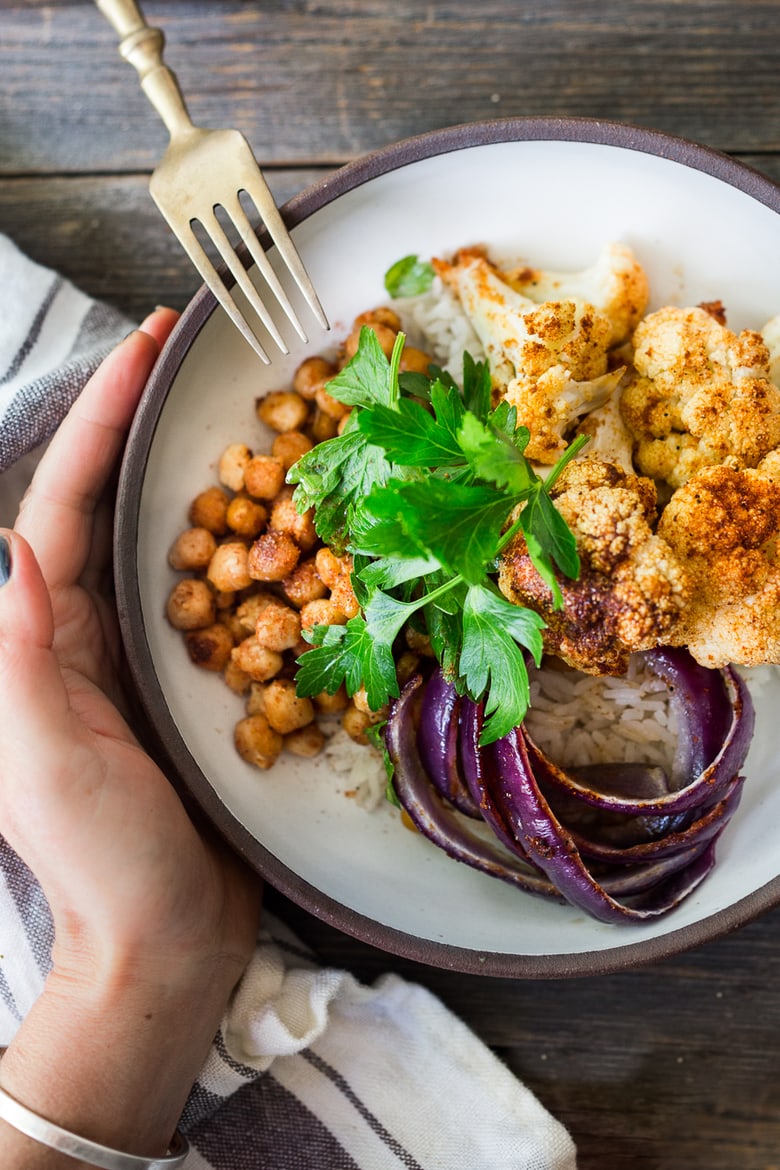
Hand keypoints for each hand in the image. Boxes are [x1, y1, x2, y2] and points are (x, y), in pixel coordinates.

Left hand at [0, 311, 261, 1162]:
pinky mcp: (205, 679)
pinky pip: (231, 594)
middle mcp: (93, 628)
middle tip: (195, 357)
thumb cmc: (99, 858)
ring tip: (249, 413)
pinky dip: (255, 546)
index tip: (143, 347)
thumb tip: (9, 547)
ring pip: (177, 537)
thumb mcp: (42, 759)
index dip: (100, 419)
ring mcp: (150, 651)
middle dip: (147, 423)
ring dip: (204, 471)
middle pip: (118, 500)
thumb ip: (20, 658)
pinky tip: (295, 517)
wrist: (163, 938)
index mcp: (45, 634)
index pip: (65, 503)